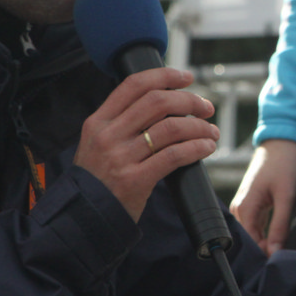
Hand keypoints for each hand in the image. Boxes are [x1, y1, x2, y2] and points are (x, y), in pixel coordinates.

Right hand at [74, 68, 217, 221]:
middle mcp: (108, 135)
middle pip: (158, 102)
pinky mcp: (135, 180)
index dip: (165, 76)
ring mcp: (120, 157)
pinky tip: (207, 147)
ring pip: (171, 128)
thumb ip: (122, 123)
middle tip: (206, 108)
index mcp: (98, 121)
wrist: (83, 219)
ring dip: (199, 126)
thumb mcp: (97, 144)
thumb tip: (166, 103)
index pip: (134, 85)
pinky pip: (175, 155)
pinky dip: (197, 147)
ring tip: (211, 132)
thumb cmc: (98, 180)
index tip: (187, 78)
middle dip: (189, 100)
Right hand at [229, 139, 295, 254]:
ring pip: (256, 234)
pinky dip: (270, 232)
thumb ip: (280, 225)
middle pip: (251, 240)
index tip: (282, 262)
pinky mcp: (254, 204)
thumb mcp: (287, 195)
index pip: (251, 243)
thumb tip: (275, 252)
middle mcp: (240, 209)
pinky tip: (282, 235)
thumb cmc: (284, 164)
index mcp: (244, 207)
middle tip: (287, 257)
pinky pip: (259, 225)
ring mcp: (246, 206)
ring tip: (286, 246)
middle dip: (267, 249)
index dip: (266, 255)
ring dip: (269, 241)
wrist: (283, 142)